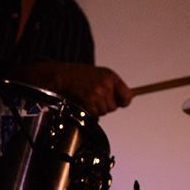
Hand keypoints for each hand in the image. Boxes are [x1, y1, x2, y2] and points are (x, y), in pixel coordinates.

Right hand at [11, 62, 132, 115]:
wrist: (61, 76)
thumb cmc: (79, 75)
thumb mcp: (100, 75)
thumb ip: (113, 86)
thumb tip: (125, 101)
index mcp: (111, 77)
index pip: (128, 96)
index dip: (123, 101)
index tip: (121, 103)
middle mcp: (106, 85)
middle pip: (113, 107)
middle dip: (105, 106)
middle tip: (95, 98)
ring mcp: (97, 94)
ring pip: (103, 112)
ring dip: (96, 109)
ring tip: (87, 99)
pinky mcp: (88, 101)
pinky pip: (94, 114)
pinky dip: (88, 111)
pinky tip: (83, 102)